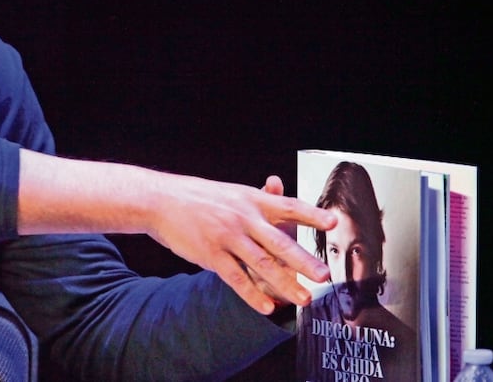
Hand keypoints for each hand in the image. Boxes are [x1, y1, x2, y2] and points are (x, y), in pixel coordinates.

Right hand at [146, 173, 334, 314]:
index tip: (333, 223)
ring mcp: (226, 237)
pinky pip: (236, 278)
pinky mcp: (210, 254)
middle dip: (304, 260)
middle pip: (279, 241)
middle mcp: (242, 217)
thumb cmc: (197, 197)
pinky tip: (267, 307)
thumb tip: (278, 185)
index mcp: (251, 200)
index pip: (288, 206)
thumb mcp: (230, 192)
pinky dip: (253, 295)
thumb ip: (256, 196)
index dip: (311, 215)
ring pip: (261, 263)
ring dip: (285, 283)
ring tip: (304, 299)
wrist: (160, 200)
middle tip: (324, 275)